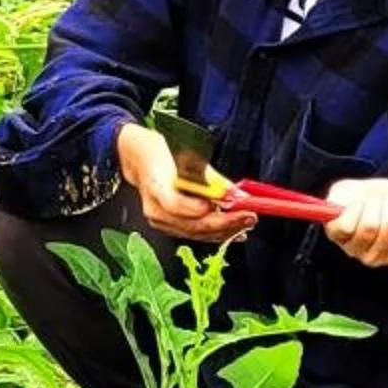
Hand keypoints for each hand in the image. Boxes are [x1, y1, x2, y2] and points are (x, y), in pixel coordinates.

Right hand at [115, 123, 254, 243]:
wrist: (139, 160)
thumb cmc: (162, 153)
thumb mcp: (187, 156)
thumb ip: (212, 179)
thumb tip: (237, 195)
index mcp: (155, 184)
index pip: (173, 204)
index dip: (196, 208)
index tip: (219, 206)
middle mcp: (154, 208)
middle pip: (191, 224)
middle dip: (224, 223)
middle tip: (249, 217)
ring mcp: (159, 220)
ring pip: (196, 233)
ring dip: (225, 230)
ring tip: (247, 223)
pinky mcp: (167, 226)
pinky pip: (195, 234)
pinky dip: (216, 233)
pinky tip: (235, 232)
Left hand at [324, 179, 387, 267]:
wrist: (357, 191)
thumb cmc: (387, 201)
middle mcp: (379, 258)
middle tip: (387, 200)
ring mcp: (355, 250)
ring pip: (371, 225)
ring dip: (373, 204)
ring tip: (371, 201)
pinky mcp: (336, 237)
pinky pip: (348, 224)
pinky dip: (353, 206)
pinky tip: (354, 205)